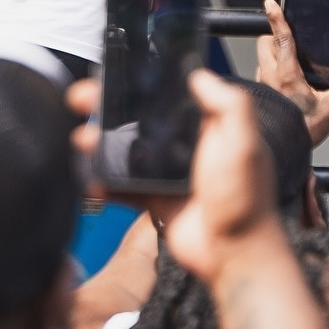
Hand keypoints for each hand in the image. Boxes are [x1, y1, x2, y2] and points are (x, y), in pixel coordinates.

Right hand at [66, 72, 278, 287]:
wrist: (234, 255)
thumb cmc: (245, 199)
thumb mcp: (244, 143)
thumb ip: (230, 104)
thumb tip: (200, 74)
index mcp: (207, 126)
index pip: (169, 95)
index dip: (142, 83)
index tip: (114, 73)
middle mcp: (185, 145)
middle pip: (138, 118)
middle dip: (108, 107)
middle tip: (83, 100)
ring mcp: (166, 173)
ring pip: (124, 149)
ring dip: (100, 142)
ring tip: (83, 140)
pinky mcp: (154, 199)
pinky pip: (122, 185)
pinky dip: (103, 181)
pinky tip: (90, 178)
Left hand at [257, 0, 328, 145]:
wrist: (286, 149)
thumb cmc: (304, 130)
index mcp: (287, 75)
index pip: (281, 38)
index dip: (277, 17)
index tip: (271, 3)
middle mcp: (269, 76)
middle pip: (264, 42)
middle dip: (275, 36)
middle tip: (291, 42)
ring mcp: (262, 84)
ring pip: (263, 58)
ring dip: (274, 56)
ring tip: (292, 66)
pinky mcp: (260, 92)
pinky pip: (263, 73)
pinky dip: (273, 71)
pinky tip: (286, 83)